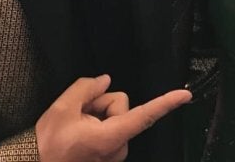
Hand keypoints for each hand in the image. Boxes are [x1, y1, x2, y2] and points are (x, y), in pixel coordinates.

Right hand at [35, 74, 191, 161]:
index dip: (166, 104)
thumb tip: (104, 81)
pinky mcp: (110, 152)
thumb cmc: (50, 142)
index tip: (185, 96)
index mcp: (110, 137)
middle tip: (79, 114)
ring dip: (98, 113)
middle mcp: (118, 147)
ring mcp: (114, 152)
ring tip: (77, 124)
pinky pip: (111, 125)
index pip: (143, 116)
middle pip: (121, 106)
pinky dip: (97, 122)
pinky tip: (81, 130)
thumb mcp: (63, 107)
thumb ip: (88, 87)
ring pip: (116, 115)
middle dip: (102, 103)